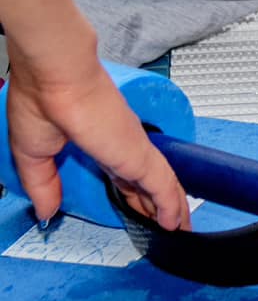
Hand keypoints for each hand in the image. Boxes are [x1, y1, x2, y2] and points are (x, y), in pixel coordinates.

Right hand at [4, 43, 188, 228]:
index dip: (129, 194)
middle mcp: (119, 145)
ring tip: (180, 227)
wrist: (53, 74)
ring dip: (170, 209)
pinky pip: (162, 186)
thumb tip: (46, 211)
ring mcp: (132, 149)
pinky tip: (176, 223)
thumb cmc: (40, 96)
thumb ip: (43, 184)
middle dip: (153, 206)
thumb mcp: (33, 153)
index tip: (136, 208)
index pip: (119, 175)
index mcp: (95, 142)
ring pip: (159, 185)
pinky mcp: (139, 154)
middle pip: (143, 183)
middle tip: (165, 224)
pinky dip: (171, 206)